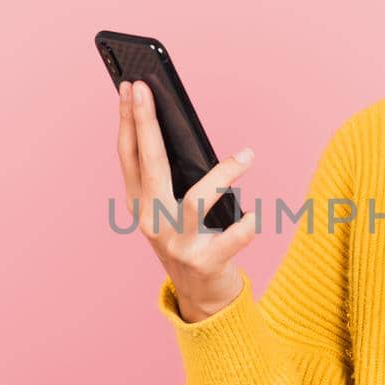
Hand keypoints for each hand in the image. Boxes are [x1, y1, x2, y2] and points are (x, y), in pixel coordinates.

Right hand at [116, 79, 258, 321]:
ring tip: (248, 157)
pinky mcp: (204, 261)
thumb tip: (182, 130)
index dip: (128, 120)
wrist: (202, 297)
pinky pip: (234, 235)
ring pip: (199, 197)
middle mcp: (152, 221)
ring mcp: (176, 243)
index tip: (129, 87)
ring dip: (226, 174)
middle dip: (145, 123)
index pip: (129, 155)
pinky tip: (256, 216)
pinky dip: (249, 224)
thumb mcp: (173, 208)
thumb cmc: (193, 239)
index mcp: (140, 204)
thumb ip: (174, 176)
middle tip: (147, 89)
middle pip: (149, 164)